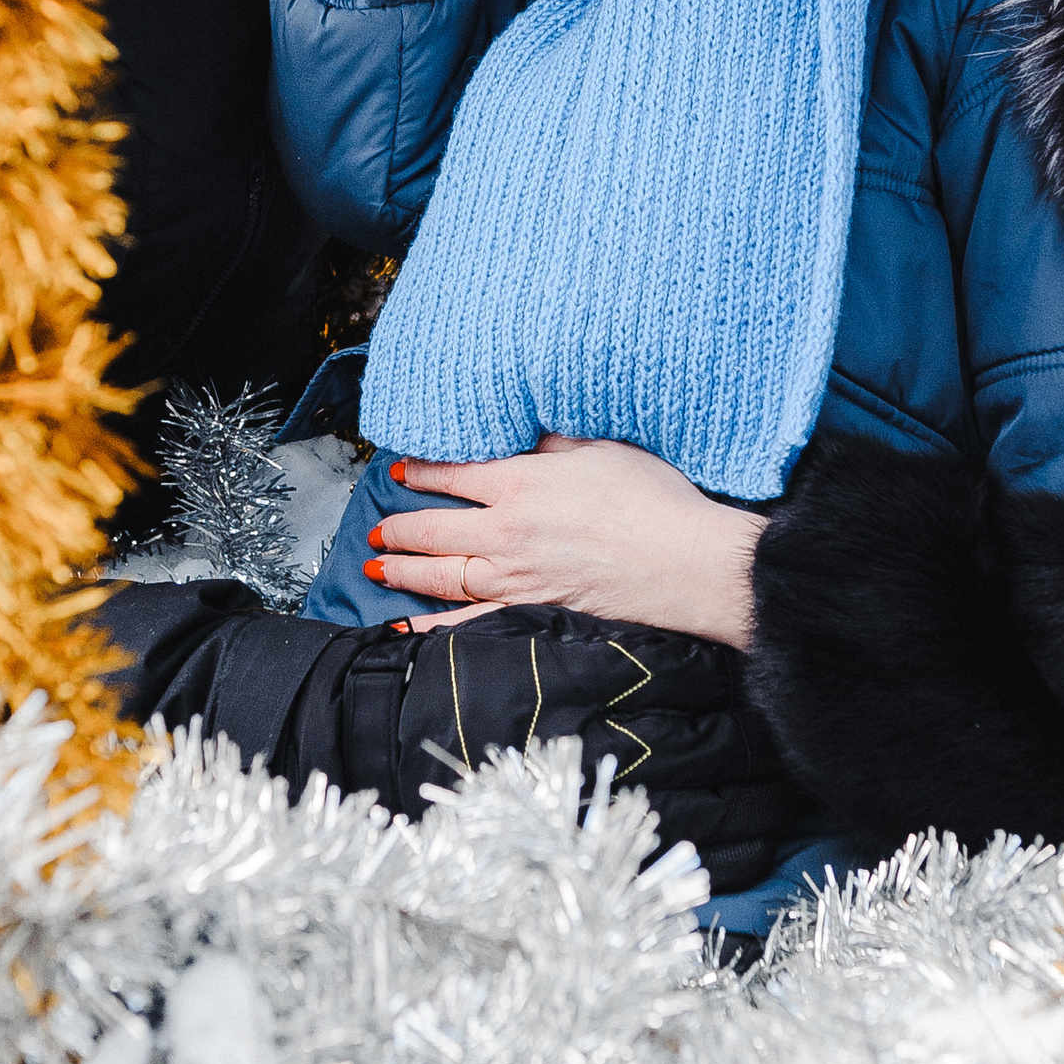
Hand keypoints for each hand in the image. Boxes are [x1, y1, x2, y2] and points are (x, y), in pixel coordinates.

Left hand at [368, 433, 761, 646]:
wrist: (685, 562)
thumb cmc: (654, 500)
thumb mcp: (602, 448)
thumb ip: (554, 442)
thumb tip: (526, 434)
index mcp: (520, 484)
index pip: (452, 474)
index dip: (420, 471)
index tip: (400, 471)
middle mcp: (506, 532)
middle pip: (433, 528)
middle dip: (398, 526)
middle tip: (378, 527)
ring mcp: (515, 577)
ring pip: (440, 574)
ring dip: (402, 569)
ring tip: (377, 564)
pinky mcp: (531, 611)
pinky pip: (469, 623)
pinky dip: (432, 629)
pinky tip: (405, 629)